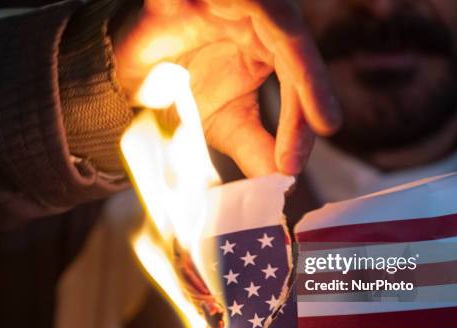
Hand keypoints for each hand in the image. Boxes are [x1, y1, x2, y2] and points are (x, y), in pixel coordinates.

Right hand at [112, 0, 340, 176]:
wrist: (130, 80)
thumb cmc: (182, 95)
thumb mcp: (227, 126)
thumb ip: (258, 148)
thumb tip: (287, 180)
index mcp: (269, 47)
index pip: (299, 79)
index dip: (302, 121)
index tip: (292, 165)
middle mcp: (257, 21)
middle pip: (298, 45)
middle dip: (313, 86)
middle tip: (325, 126)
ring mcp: (228, 3)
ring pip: (276, 17)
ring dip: (292, 58)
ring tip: (302, 91)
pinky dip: (191, 6)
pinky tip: (191, 18)